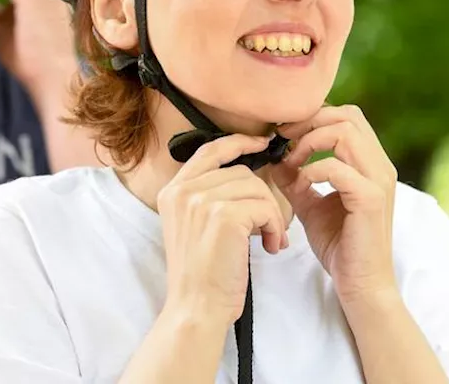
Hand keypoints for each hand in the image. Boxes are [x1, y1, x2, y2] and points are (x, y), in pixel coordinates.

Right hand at [157, 134, 288, 325]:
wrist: (196, 307)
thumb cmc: (202, 274)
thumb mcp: (193, 226)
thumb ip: (207, 197)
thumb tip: (247, 176)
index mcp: (172, 191)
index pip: (209, 150)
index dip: (238, 142)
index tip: (263, 143)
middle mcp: (182, 191)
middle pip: (242, 172)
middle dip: (264, 198)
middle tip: (270, 229)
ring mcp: (201, 201)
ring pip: (257, 189)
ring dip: (273, 216)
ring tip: (271, 241)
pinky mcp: (223, 216)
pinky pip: (265, 207)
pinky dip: (276, 227)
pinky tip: (271, 247)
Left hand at [273, 105, 398, 303]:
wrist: (360, 284)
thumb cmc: (340, 246)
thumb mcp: (311, 205)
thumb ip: (296, 180)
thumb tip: (275, 160)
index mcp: (370, 163)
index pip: (346, 116)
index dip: (313, 117)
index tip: (284, 134)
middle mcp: (380, 166)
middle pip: (347, 115)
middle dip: (310, 121)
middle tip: (283, 139)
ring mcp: (378, 181)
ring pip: (345, 132)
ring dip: (310, 141)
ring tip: (292, 162)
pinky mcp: (370, 199)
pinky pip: (337, 167)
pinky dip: (313, 170)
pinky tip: (300, 185)